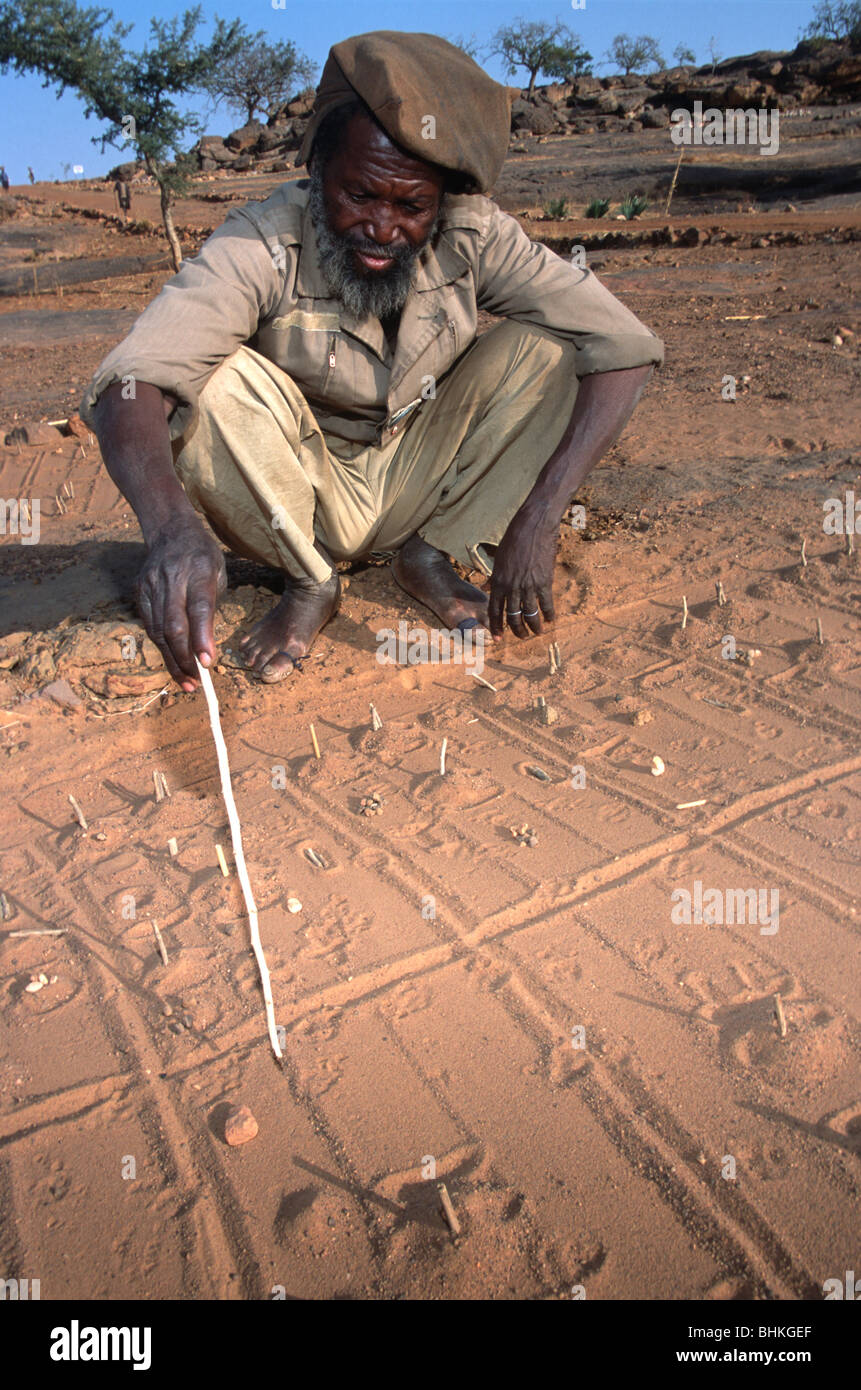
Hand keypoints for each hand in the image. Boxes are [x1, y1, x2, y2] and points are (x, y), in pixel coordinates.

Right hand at [135, 518, 225, 690]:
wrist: (170, 531)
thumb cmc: (202, 557)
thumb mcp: (217, 574)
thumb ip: (212, 607)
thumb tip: (205, 646)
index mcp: (198, 570)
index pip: (199, 608)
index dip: (202, 637)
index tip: (206, 663)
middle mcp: (172, 577)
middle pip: (174, 625)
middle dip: (184, 658)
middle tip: (195, 682)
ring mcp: (151, 584)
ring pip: (159, 630)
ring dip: (172, 660)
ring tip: (185, 681)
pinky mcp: (139, 591)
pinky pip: (149, 625)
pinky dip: (161, 646)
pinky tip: (172, 661)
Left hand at [488, 510, 557, 638]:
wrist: (534, 526)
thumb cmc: (514, 539)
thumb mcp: (498, 558)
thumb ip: (493, 577)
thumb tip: (485, 588)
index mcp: (498, 581)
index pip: (495, 610)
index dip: (496, 626)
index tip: (499, 638)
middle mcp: (512, 587)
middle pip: (513, 616)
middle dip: (517, 630)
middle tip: (521, 637)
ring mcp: (528, 585)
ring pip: (530, 614)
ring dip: (534, 627)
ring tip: (537, 633)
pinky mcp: (544, 582)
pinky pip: (546, 604)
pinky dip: (549, 614)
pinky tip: (551, 620)